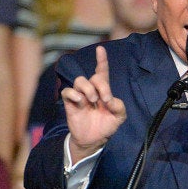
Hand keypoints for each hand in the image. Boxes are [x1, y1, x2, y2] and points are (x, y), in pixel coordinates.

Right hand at [61, 46, 125, 160]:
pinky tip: (80, 101)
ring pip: (80, 80)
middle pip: (93, 77)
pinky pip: (68, 91)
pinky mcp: (70, 103)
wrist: (94, 140)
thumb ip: (119, 107)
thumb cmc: (107, 125)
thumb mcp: (119, 117)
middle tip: (104, 99)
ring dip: (88, 89)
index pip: (102, 71)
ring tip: (92, 101)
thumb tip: (109, 100)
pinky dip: (74, 94)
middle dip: (101, 85)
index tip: (100, 48)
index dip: (101, 60)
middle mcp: (91, 90)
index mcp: (104, 90)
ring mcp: (80, 96)